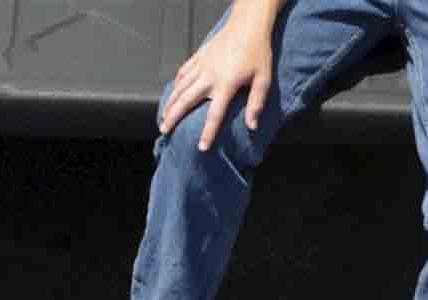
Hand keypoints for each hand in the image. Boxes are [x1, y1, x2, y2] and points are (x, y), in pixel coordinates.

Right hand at [159, 21, 273, 151]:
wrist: (248, 23)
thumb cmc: (258, 52)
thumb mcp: (263, 78)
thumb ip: (256, 103)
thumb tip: (252, 126)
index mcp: (226, 84)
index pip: (214, 114)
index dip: (208, 133)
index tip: (201, 148)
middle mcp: (209, 75)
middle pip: (187, 100)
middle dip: (174, 117)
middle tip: (164, 131)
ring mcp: (202, 65)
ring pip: (180, 87)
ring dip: (170, 103)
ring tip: (163, 117)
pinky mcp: (199, 56)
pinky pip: (183, 72)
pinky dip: (176, 84)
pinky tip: (172, 94)